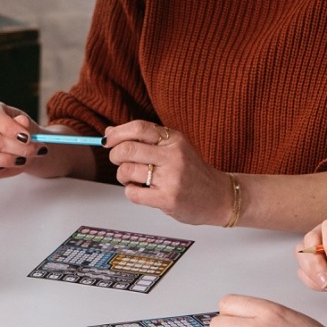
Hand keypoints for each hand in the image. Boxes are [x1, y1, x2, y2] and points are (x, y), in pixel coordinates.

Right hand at [0, 101, 38, 178]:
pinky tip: (4, 168)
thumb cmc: (23, 134)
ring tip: (21, 160)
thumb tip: (23, 122)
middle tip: (34, 151)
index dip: (11, 129)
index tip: (28, 138)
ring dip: (5, 160)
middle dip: (17, 148)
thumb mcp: (28, 125)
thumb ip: (26, 123)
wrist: (24, 150)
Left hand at [105, 120, 230, 224]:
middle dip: (115, 155)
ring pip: (127, 171)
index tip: (108, 140)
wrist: (219, 197)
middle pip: (128, 149)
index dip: (117, 133)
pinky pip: (132, 193)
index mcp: (174, 139)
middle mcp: (174, 156)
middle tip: (118, 161)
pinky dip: (130, 192)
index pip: (138, 128)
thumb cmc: (192, 173)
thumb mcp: (174, 148)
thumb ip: (145, 140)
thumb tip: (109, 133)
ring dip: (122, 176)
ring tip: (133, 179)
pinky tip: (142, 191)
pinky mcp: (168, 199)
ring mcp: (171, 178)